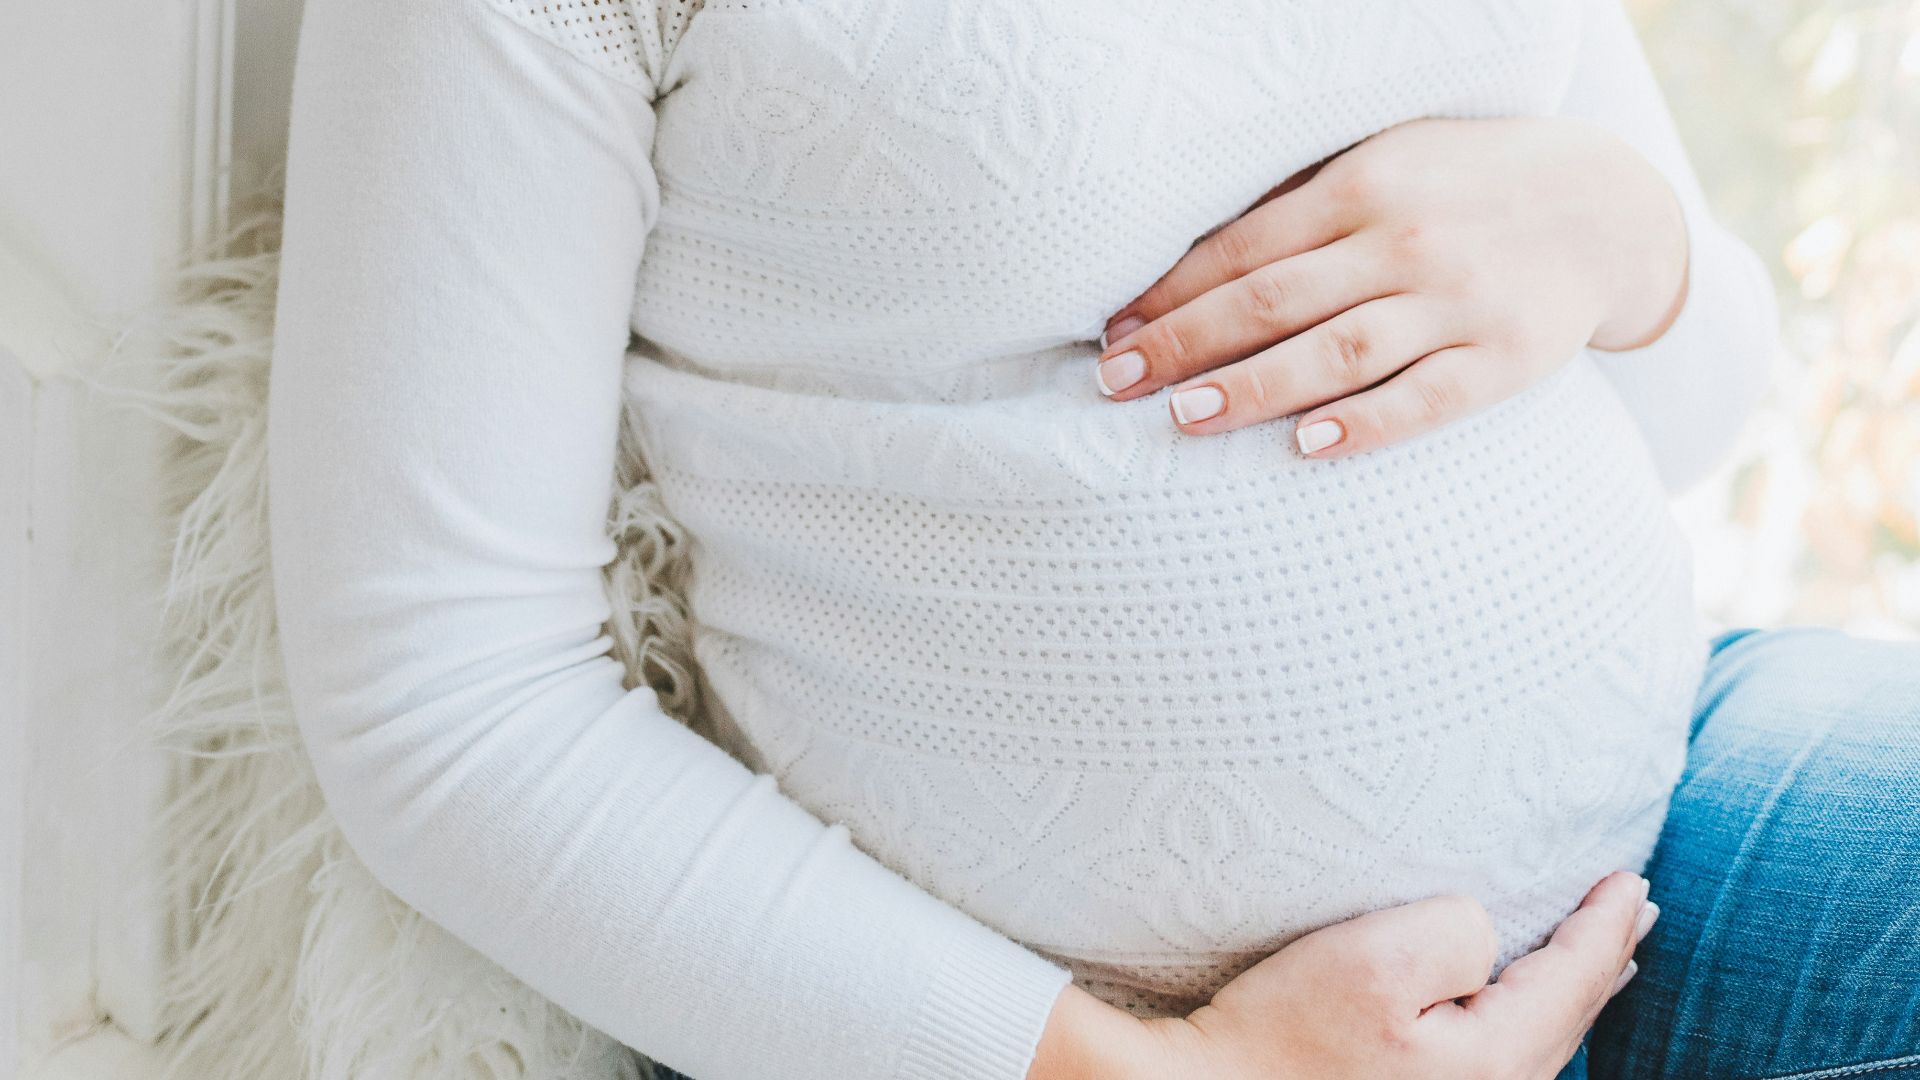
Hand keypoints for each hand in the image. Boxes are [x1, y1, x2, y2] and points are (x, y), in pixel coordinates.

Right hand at [1027, 871, 1658, 1079]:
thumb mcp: (1372, 960)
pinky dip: (1528, 1013)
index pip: (1573, 979)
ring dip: (1568, 986)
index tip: (1631, 878)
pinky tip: (1521, 1004)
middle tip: (1636, 907)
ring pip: (1539, 1038)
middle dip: (1600, 957)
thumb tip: (1485, 935)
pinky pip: (1504, 1051)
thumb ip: (1454, 932)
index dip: (1604, 923)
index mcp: (1494, 1060)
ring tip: (1596, 952)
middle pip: (1568, 1017)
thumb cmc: (1280, 1033)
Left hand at [1094, 117, 1689, 458]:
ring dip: (1254, 386)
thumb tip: (1187, 265)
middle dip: (1185, 343)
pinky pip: (1427, 398)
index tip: (1113, 335)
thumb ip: (1301, 208)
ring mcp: (1456, 300)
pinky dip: (1367, 424)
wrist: (1605, 206)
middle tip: (1117, 384)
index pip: (1244, 249)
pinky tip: (1308, 446)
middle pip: (1273, 300)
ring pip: (1338, 351)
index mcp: (1362, 187)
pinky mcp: (1504, 357)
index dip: (1171, 294)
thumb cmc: (1462, 188)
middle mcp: (1403, 241)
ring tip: (1184, 416)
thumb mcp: (1385, 165)